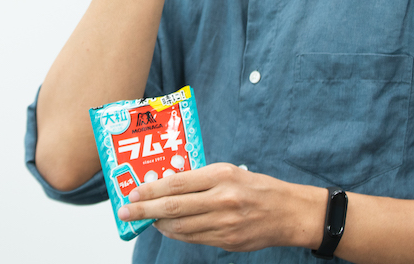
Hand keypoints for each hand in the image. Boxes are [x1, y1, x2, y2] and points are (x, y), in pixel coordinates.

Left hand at [116, 163, 316, 252]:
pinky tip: (167, 228)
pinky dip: (177, 234)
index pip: (178, 183)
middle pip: (174, 207)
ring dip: (158, 224)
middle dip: (144, 210)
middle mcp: (222, 199)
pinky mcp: (227, 241)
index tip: (132, 192)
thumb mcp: (230, 172)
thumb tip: (167, 184)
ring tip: (145, 220)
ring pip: (181, 227)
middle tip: (125, 211)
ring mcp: (225, 223)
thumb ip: (201, 178)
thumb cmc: (257, 187)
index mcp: (222, 176)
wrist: (288, 213)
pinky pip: (194, 239)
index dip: (151, 189)